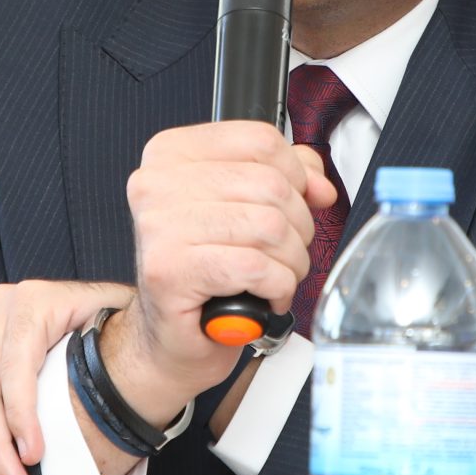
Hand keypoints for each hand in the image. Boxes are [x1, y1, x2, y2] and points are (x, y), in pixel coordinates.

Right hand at [111, 120, 337, 416]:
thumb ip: (282, 177)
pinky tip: (264, 295)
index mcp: (171, 153)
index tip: (297, 201)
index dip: (296, 174)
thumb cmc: (205, 271)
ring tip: (274, 276)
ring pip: (269, 227)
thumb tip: (318, 181)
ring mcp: (159, 227)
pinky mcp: (170, 270)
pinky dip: (276, 286)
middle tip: (284, 251)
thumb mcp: (242, 207)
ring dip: (290, 261)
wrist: (169, 334)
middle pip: (271, 184)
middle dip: (297, 226)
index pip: (259, 140)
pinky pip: (256, 267)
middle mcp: (157, 184)